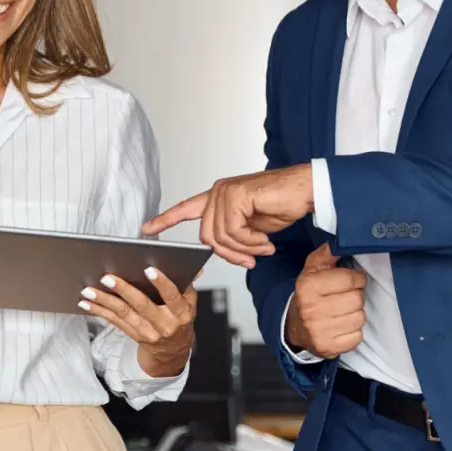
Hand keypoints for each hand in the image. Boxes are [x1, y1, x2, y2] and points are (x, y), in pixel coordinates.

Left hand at [79, 268, 198, 377]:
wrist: (174, 351)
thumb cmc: (180, 321)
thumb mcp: (190, 303)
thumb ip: (188, 285)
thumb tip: (193, 267)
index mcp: (181, 313)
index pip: (172, 297)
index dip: (162, 283)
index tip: (149, 270)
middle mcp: (164, 324)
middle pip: (142, 305)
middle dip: (123, 290)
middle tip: (108, 278)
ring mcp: (148, 332)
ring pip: (123, 314)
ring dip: (104, 301)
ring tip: (89, 290)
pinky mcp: (133, 335)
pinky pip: (114, 322)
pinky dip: (99, 311)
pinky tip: (87, 303)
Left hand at [143, 165, 313, 267]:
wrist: (305, 191)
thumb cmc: (282, 205)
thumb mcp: (252, 229)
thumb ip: (234, 237)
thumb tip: (229, 254)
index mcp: (218, 198)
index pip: (186, 208)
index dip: (166, 220)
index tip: (146, 229)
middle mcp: (218, 192)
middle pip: (207, 237)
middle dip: (230, 254)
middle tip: (251, 259)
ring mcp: (225, 192)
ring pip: (220, 237)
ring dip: (244, 249)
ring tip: (263, 247)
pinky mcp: (236, 195)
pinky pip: (234, 231)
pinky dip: (251, 242)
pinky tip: (265, 241)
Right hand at [285, 243, 365, 358]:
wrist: (295, 326)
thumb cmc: (310, 295)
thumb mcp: (313, 269)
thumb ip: (327, 254)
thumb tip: (339, 240)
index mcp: (308, 286)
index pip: (349, 279)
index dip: (357, 278)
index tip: (353, 279)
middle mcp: (311, 309)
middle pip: (357, 299)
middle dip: (356, 295)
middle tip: (346, 296)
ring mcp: (319, 331)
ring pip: (359, 318)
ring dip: (355, 313)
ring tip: (343, 311)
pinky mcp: (328, 347)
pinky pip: (357, 337)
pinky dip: (353, 331)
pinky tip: (342, 326)